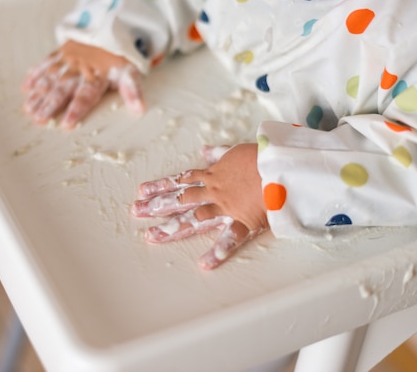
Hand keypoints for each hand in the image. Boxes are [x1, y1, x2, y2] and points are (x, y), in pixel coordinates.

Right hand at [22, 40, 144, 128]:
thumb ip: (133, 91)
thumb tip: (140, 109)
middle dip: (50, 104)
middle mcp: (79, 69)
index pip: (85, 96)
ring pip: (51, 78)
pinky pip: (45, 63)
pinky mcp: (60, 52)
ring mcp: (67, 60)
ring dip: (39, 94)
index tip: (66, 124)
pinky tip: (26, 88)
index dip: (76, 110)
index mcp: (96, 76)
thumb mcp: (130, 72)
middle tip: (38, 119)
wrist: (111, 27)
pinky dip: (34, 75)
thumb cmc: (120, 57)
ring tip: (28, 110)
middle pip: (63, 89)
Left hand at [131, 144, 268, 269]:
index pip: (181, 182)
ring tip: (152, 237)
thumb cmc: (262, 156)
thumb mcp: (237, 151)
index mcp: (213, 176)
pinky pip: (229, 239)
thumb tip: (205, 150)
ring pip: (194, 219)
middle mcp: (213, 193)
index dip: (160, 187)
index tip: (141, 191)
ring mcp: (225, 208)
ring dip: (173, 229)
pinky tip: (203, 265)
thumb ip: (219, 154)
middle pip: (179, 200)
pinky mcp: (243, 221)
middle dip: (156, 206)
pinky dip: (218, 252)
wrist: (282, 165)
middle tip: (135, 212)